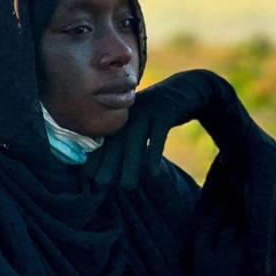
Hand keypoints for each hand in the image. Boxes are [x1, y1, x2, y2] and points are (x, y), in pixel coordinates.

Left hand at [85, 70, 252, 189]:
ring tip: (127, 186)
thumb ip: (129, 136)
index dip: (97, 157)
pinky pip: (158, 135)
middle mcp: (131, 113)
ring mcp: (147, 111)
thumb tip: (115, 163)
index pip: (106, 139)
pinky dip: (154, 154)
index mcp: (124, 117)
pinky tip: (153, 174)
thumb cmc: (162, 113)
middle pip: (117, 141)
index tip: (88, 177)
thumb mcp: (143, 121)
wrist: (187, 88)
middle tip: (100, 185)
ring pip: (135, 140)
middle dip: (108, 163)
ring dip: (130, 164)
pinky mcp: (165, 112)